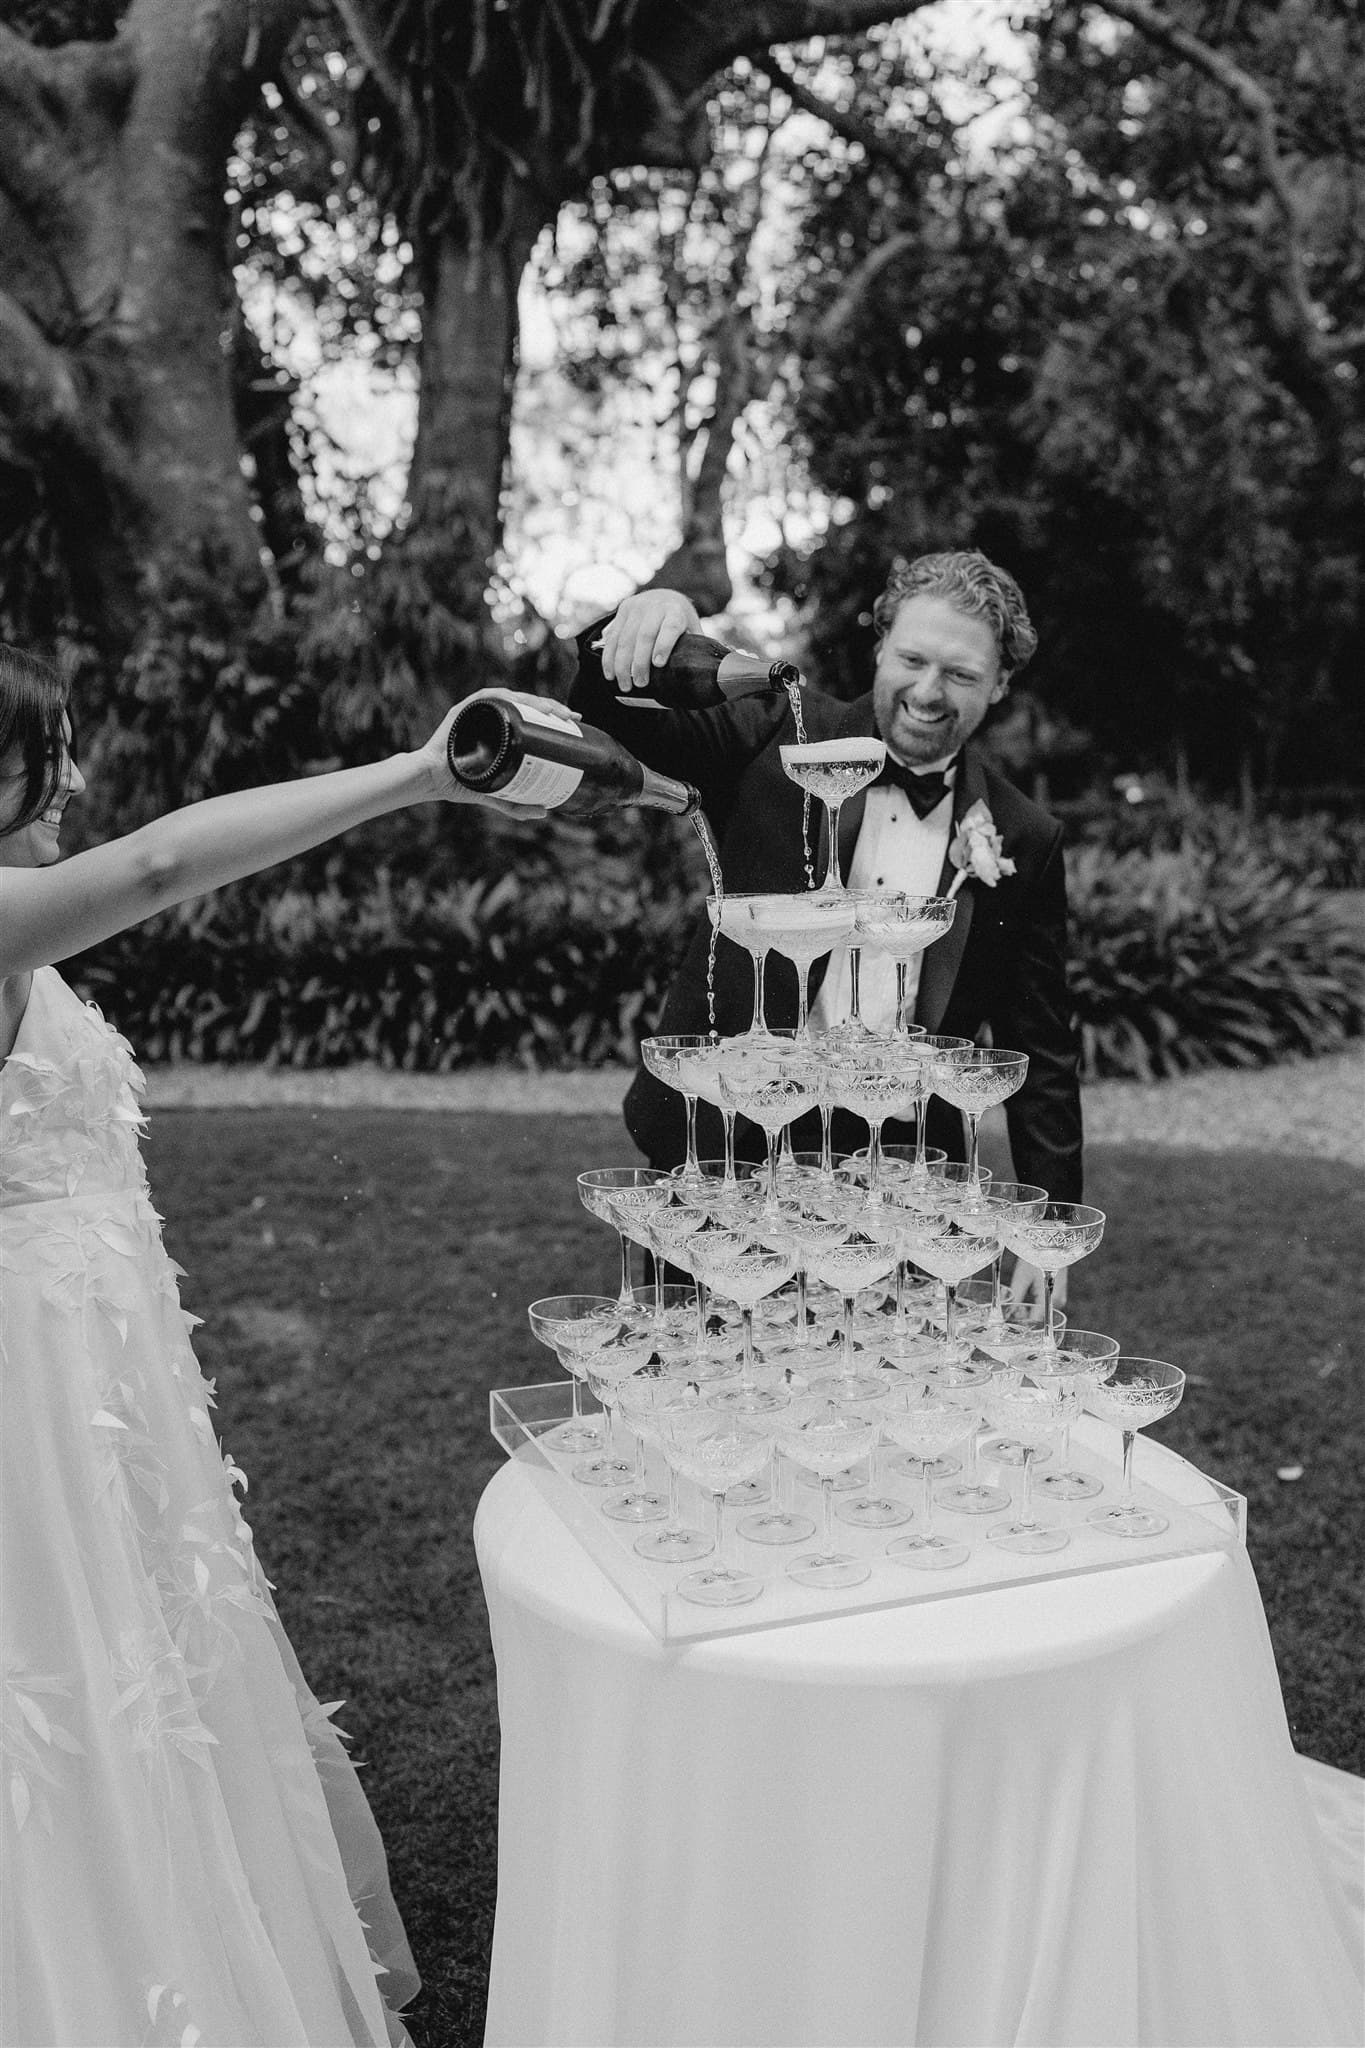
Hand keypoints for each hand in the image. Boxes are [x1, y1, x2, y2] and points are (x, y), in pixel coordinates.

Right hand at [420, 690, 582, 816]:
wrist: (432, 781)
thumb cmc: (460, 783)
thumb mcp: (495, 793)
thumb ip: (516, 804)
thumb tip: (544, 811)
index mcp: (502, 730)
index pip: (532, 717)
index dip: (554, 715)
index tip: (574, 722)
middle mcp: (492, 717)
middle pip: (526, 704)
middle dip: (550, 706)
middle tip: (570, 717)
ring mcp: (478, 711)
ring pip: (511, 697)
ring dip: (533, 699)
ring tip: (551, 710)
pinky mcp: (463, 710)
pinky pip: (486, 697)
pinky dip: (504, 696)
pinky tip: (520, 700)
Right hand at [598, 589, 701, 691]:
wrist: (664, 596)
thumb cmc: (680, 623)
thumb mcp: (691, 630)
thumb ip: (695, 649)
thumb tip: (707, 676)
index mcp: (675, 611)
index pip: (670, 627)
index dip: (664, 645)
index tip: (658, 664)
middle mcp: (655, 606)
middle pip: (645, 636)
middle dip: (640, 662)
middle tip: (641, 684)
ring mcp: (636, 607)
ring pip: (626, 638)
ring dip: (622, 665)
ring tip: (625, 685)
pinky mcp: (622, 611)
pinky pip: (613, 637)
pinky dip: (610, 658)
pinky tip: (610, 674)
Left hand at [1006, 1260, 1065, 1323]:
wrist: (1050, 1245)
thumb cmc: (1035, 1259)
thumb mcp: (1022, 1277)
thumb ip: (1016, 1295)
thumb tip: (1007, 1311)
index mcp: (1050, 1298)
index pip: (1036, 1320)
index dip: (1022, 1322)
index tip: (1009, 1321)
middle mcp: (1058, 1301)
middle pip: (1040, 1319)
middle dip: (1024, 1318)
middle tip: (1011, 1311)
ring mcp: (1060, 1299)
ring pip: (1042, 1314)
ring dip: (1029, 1313)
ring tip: (1016, 1307)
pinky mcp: (1058, 1296)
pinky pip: (1045, 1308)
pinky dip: (1035, 1308)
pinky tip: (1024, 1304)